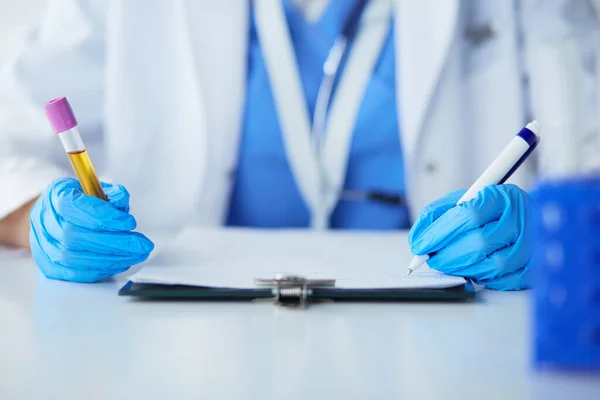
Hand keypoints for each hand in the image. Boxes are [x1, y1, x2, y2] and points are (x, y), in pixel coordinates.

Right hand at [30, 177, 153, 282]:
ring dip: (113, 258)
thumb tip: (121, 201)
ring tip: (138, 254)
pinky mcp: (51, 267)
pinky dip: (102, 269)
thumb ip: (111, 194)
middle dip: (115, 242)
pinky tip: (121, 262)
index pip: (75, 208)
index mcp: (55, 197)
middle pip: (76, 237)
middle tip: (143, 244)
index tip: (130, 222)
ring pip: (76, 258)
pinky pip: (76, 273)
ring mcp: (44, 247)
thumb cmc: (79, 203)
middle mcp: (45, 223)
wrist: (53, 219)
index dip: (104, 217)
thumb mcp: (95, 188)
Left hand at [408, 184, 535, 290]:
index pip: (467, 215)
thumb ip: (434, 215)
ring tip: (453, 264)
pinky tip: (475, 270)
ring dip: (464, 270)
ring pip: (493, 266)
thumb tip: (417, 241)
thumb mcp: (460, 200)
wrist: (523, 217)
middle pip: (479, 243)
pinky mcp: (535, 267)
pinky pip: (506, 281)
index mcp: (502, 196)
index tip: (422, 245)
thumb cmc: (486, 210)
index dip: (440, 233)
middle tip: (434, 259)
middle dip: (448, 256)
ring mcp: (533, 245)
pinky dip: (484, 280)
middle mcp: (522, 219)